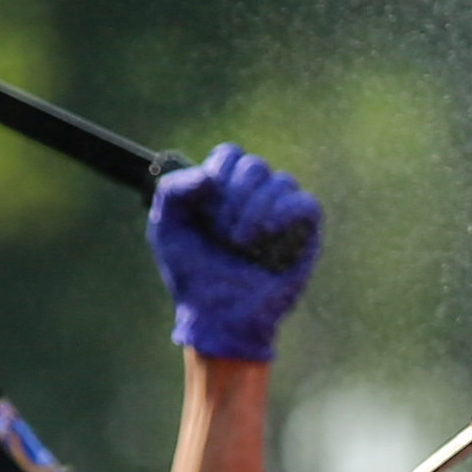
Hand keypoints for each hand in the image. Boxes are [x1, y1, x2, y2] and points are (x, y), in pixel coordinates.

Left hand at [149, 143, 321, 362]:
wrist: (217, 317)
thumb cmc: (192, 275)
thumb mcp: (166, 228)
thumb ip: (172, 189)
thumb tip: (208, 176)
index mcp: (226, 190)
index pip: (231, 154)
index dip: (218, 172)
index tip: (204, 205)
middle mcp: (257, 197)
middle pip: (255, 165)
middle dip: (234, 197)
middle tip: (222, 233)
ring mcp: (283, 214)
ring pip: (281, 181)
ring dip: (254, 210)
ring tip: (239, 243)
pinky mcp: (305, 234)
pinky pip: (306, 204)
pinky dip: (284, 213)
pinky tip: (265, 233)